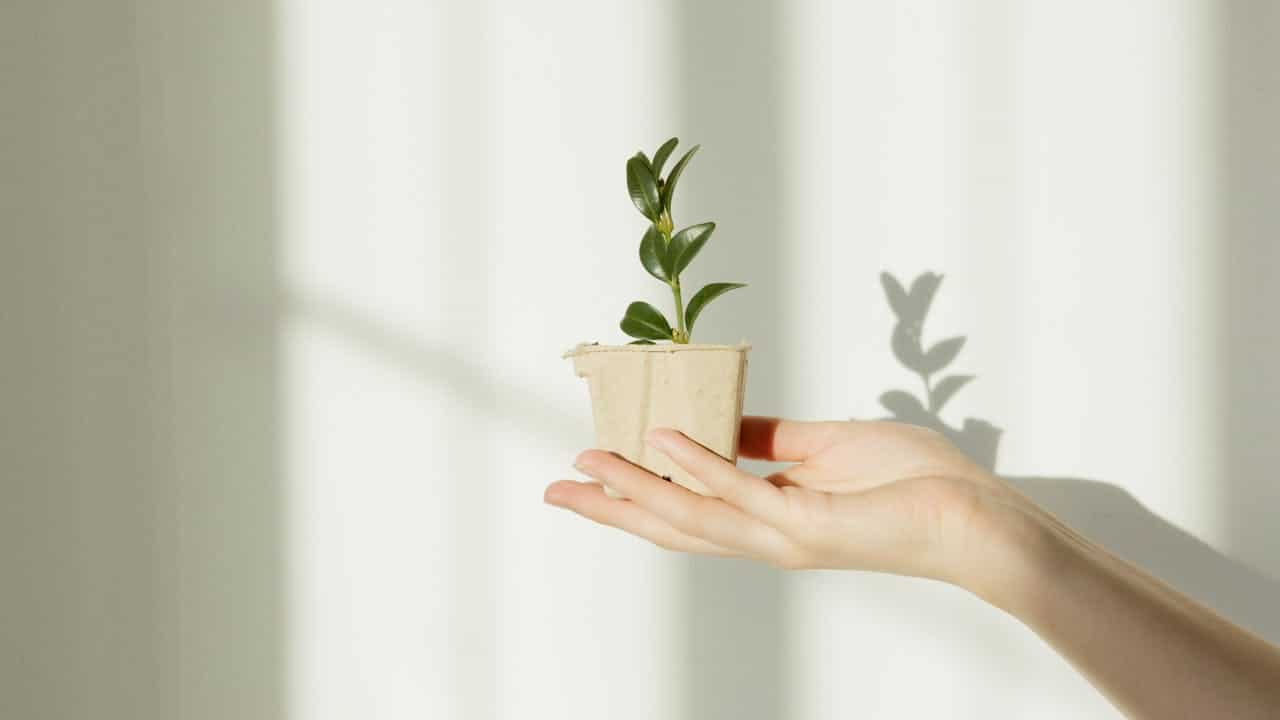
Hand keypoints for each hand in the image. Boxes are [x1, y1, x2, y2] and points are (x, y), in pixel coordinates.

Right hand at [545, 416, 1042, 594]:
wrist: (974, 515)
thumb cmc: (913, 482)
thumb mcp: (827, 446)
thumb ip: (773, 440)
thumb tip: (722, 422)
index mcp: (770, 517)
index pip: (689, 510)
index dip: (636, 494)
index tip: (592, 473)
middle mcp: (767, 535)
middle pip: (672, 524)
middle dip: (612, 508)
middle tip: (555, 489)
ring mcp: (784, 535)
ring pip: (692, 514)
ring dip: (635, 487)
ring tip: (586, 463)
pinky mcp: (810, 524)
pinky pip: (741, 490)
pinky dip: (698, 464)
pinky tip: (663, 440)